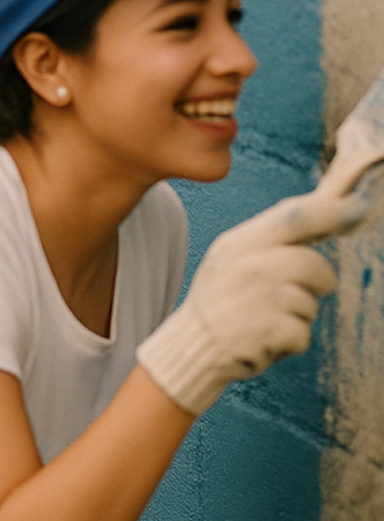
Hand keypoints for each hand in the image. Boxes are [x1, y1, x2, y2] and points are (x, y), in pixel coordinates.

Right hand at [134, 189, 367, 414]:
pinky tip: (263, 335)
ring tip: (265, 316)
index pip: (296, 216)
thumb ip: (272, 235)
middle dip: (314, 282)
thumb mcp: (233, 253)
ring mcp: (262, 298)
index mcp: (242, 242)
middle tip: (288, 292)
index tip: (357, 207)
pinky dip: (289, 340)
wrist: (192, 342)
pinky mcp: (271, 331)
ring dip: (296, 315)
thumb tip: (324, 208)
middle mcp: (253, 265)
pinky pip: (304, 333)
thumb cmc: (221, 296)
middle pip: (317, 266)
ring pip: (311, 303)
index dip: (332, 212)